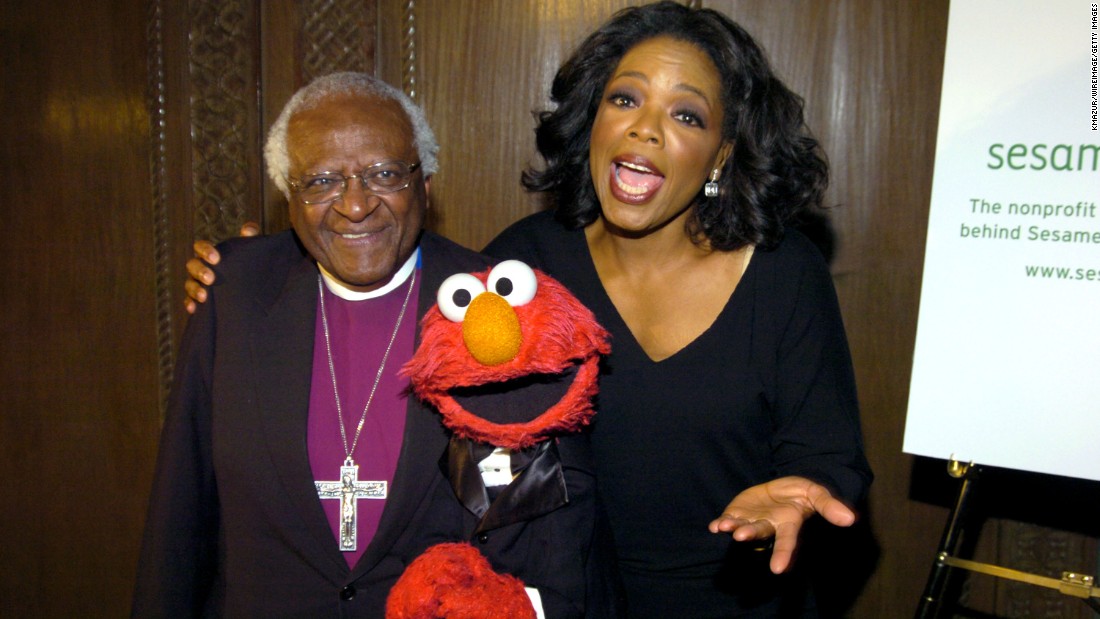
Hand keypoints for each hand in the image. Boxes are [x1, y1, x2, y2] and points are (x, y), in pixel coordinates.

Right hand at [183, 222, 259, 313]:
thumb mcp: (250, 252)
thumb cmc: (245, 265)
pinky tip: (194, 309)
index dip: (205, 251)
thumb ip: (250, 238)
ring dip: (194, 289)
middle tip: (211, 279)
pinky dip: (190, 304)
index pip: (200, 247)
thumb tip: (247, 230)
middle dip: (200, 271)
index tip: (216, 259)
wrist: (249, 289)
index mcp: (210, 254)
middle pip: (192, 265)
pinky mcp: (198, 299)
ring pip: (189, 284)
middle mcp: (201, 267)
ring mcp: (197, 283)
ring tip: (204, 296)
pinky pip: (189, 301)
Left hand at [708, 476, 855, 574]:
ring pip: (742, 528)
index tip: (778, 570)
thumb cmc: (802, 493)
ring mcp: (752, 521)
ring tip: (724, 527)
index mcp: (788, 524)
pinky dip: (721, 524)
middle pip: (760, 534)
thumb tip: (851, 519)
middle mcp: (769, 527)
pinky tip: (715, 526)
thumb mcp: (817, 494)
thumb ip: (830, 506)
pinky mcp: (738, 513)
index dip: (783, 555)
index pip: (787, 542)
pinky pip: (728, 521)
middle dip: (751, 536)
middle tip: (742, 538)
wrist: (782, 488)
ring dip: (733, 529)